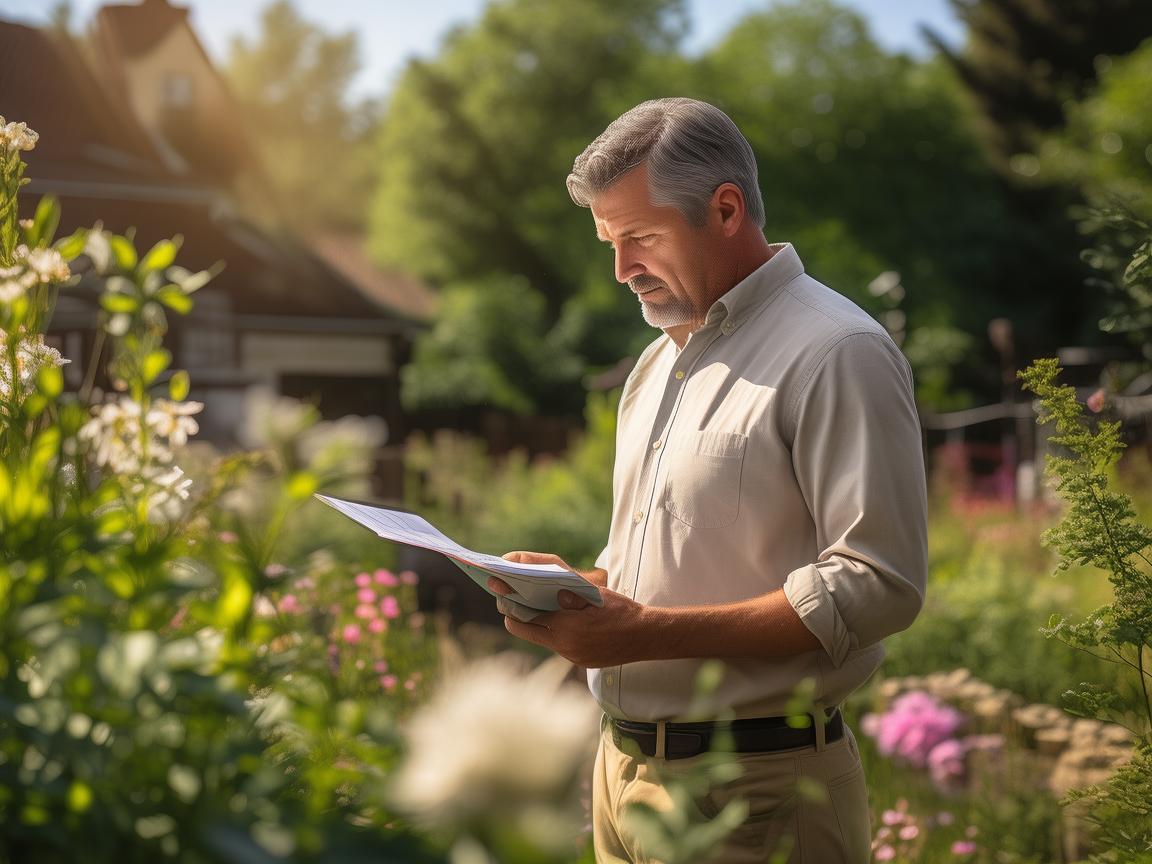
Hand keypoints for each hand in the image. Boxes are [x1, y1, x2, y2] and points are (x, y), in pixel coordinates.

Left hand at [490, 551, 649, 667]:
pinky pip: (558, 646)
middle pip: (526, 632)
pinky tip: (558, 621)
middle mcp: (564, 646)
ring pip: (541, 639)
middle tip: (510, 601)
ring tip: (531, 607)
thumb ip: (568, 590)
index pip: (524, 618)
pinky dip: (553, 633)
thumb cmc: (621, 611)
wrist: (646, 636)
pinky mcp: (580, 661)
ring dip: (535, 625)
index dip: (511, 605)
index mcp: (565, 627)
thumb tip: (547, 587)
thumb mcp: (594, 594)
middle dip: (515, 616)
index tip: (502, 594)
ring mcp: (572, 656)